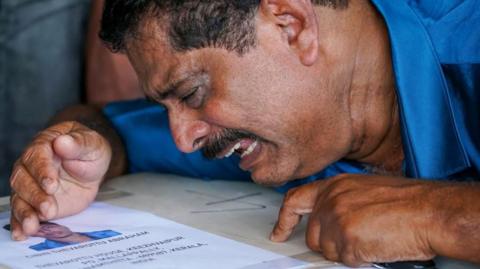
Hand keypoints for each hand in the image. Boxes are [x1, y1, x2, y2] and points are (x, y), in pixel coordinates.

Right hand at [9, 121, 111, 239]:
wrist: (92, 166)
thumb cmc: (90, 151)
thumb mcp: (92, 144)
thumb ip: (78, 143)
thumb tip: (62, 143)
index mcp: (44, 144)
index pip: (36, 157)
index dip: (42, 172)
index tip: (51, 185)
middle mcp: (30, 164)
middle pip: (22, 179)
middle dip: (34, 196)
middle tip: (48, 208)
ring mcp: (30, 184)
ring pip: (19, 197)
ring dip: (25, 213)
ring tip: (32, 226)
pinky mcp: (34, 202)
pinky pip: (22, 212)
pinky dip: (20, 223)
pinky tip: (22, 233)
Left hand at [270, 174, 436, 266]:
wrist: (429, 210)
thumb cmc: (407, 201)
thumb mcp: (365, 189)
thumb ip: (341, 201)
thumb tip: (330, 221)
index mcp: (334, 186)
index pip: (295, 200)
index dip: (285, 219)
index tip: (279, 232)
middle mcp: (330, 200)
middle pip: (313, 236)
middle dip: (330, 244)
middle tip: (355, 240)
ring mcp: (336, 218)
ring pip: (328, 251)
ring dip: (347, 252)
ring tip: (372, 237)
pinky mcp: (346, 238)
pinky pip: (345, 260)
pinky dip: (360, 258)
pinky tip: (376, 244)